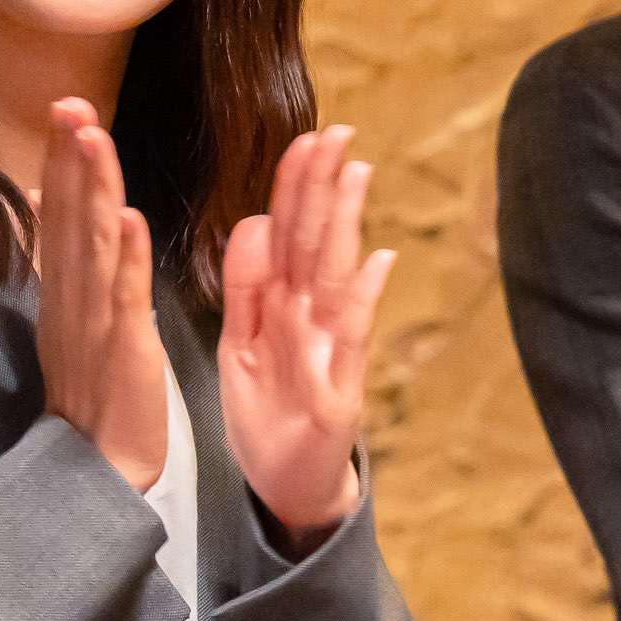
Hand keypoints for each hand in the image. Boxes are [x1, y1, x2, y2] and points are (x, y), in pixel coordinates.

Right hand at [35, 100, 170, 491]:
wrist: (97, 464)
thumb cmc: (92, 392)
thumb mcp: (72, 318)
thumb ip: (65, 264)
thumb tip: (51, 208)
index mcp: (63, 289)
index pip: (62, 213)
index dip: (62, 161)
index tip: (67, 109)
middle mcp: (71, 296)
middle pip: (69, 216)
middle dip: (70, 157)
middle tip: (68, 100)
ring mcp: (95, 319)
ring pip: (94, 243)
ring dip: (95, 189)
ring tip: (94, 136)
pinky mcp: (124, 346)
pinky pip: (125, 296)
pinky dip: (128, 257)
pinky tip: (131, 219)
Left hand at [218, 123, 390, 539]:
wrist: (285, 488)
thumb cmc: (269, 417)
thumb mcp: (241, 345)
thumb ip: (245, 289)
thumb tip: (256, 222)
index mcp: (280, 308)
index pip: (288, 234)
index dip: (296, 188)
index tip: (306, 138)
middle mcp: (311, 320)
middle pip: (315, 242)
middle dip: (324, 188)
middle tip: (337, 132)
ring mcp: (329, 352)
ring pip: (334, 276)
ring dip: (346, 225)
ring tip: (355, 174)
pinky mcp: (339, 392)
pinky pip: (349, 339)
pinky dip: (363, 301)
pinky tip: (378, 262)